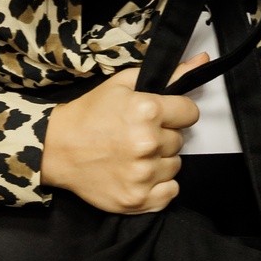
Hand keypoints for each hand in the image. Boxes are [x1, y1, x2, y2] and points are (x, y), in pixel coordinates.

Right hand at [40, 55, 207, 212]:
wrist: (57, 148)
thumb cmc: (90, 114)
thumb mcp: (124, 84)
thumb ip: (169, 74)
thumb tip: (203, 61)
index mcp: (147, 110)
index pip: (191, 113)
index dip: (176, 113)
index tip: (159, 116)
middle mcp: (147, 143)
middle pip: (180, 140)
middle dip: (163, 136)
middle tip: (137, 135)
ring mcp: (143, 174)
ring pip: (175, 166)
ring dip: (160, 161)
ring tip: (134, 155)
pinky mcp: (138, 199)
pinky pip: (171, 192)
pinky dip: (159, 186)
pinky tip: (139, 175)